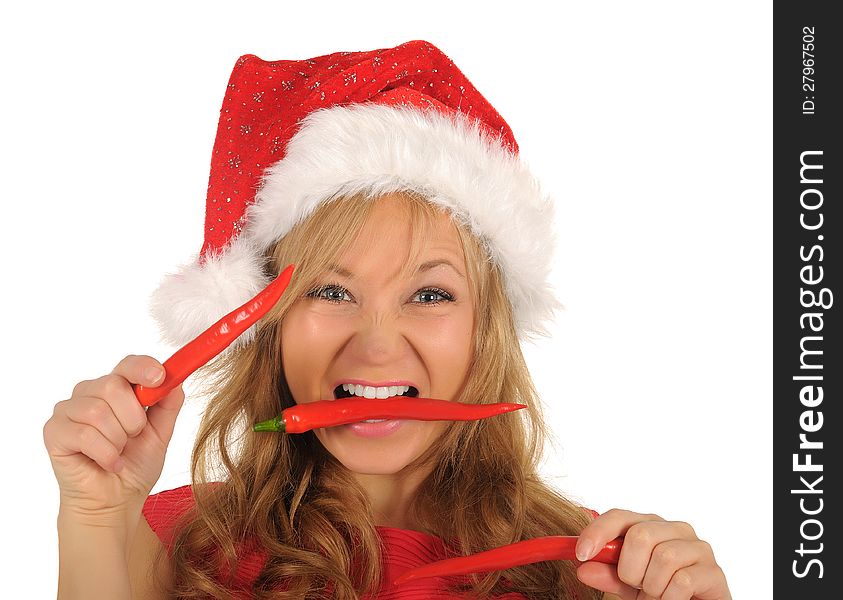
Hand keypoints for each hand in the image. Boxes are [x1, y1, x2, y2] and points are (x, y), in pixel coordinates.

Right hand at [43, 355, 184, 518]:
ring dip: (118, 439)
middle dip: (133, 418)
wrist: (116, 500)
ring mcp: (69, 410)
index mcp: (117, 387)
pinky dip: (106, 453)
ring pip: (98, 411)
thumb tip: (176, 378)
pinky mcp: (54, 431)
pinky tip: (110, 463)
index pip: (128, 364)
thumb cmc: (136, 463)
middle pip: (112, 385)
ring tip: (120, 452)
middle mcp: (90, 392)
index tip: (159, 377)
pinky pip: (85, 435)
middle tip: (134, 437)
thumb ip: (169, 403)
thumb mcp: (161, 432)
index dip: (143, 368)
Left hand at [575, 509, 730, 599]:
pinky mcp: (713, 571)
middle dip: (630, 569)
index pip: (619, 516)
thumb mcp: (626, 584)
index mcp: (650, 525)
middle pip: (640, 535)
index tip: (581, 554)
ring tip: (656, 595)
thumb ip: (607, 574)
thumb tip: (583, 567)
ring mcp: (698, 547)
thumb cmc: (660, 592)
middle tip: (636, 586)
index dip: (597, 532)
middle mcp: (675, 529)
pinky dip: (669, 597)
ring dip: (652, 586)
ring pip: (663, 557)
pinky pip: (682, 581)